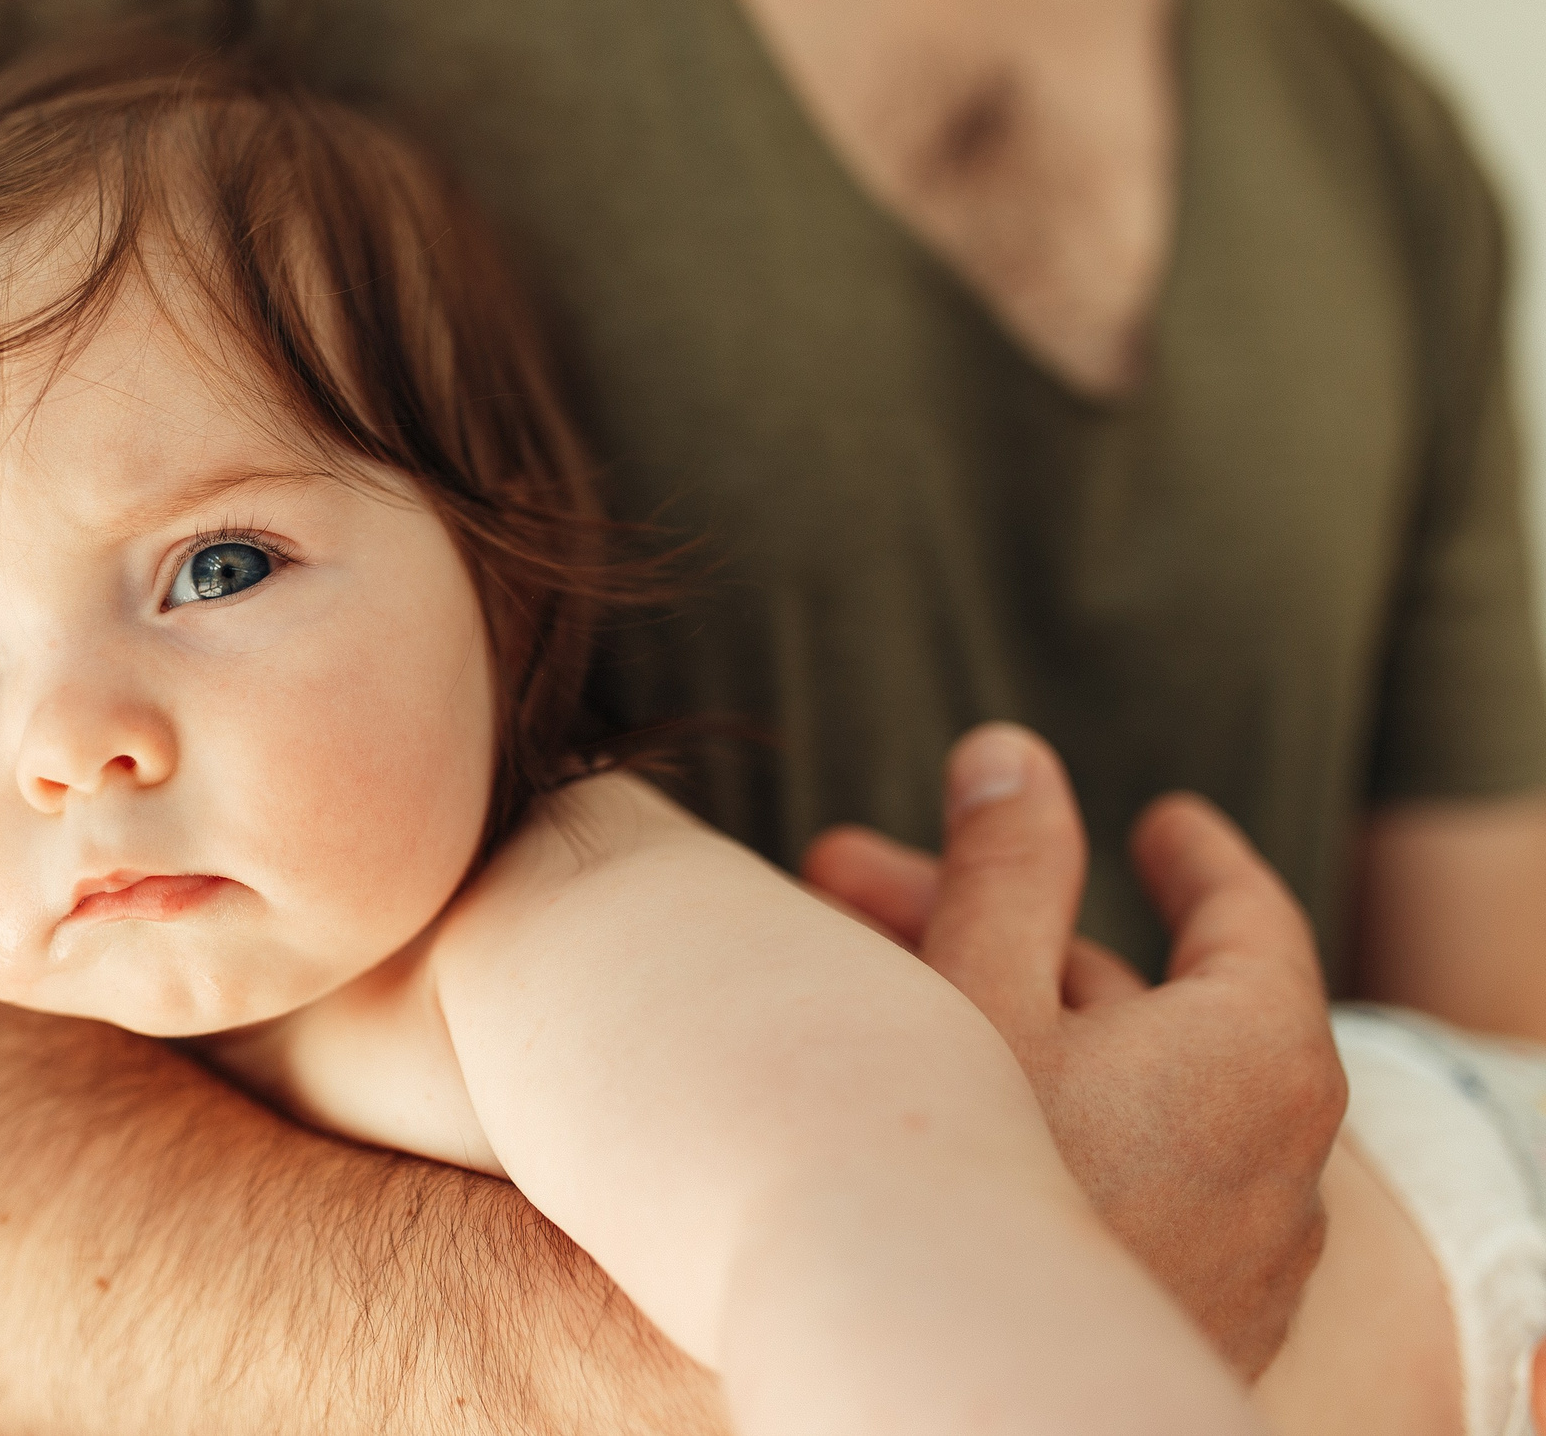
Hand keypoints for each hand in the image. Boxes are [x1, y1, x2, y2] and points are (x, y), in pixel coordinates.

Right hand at [800, 724, 1344, 1379]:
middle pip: (1134, 1000)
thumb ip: (1003, 864)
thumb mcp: (973, 986)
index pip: (1245, 913)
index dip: (1192, 855)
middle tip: (851, 878)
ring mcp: (1232, 1252)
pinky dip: (1043, 1118)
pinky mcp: (1174, 1315)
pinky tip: (926, 1100)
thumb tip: (1013, 756)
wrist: (967, 1390)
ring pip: (1116, 1093)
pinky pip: (1120, 1179)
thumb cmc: (974, 1182)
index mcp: (1261, 1052)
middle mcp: (1278, 1159)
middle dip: (987, 926)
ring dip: (994, 1020)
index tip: (1158, 822)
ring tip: (851, 987)